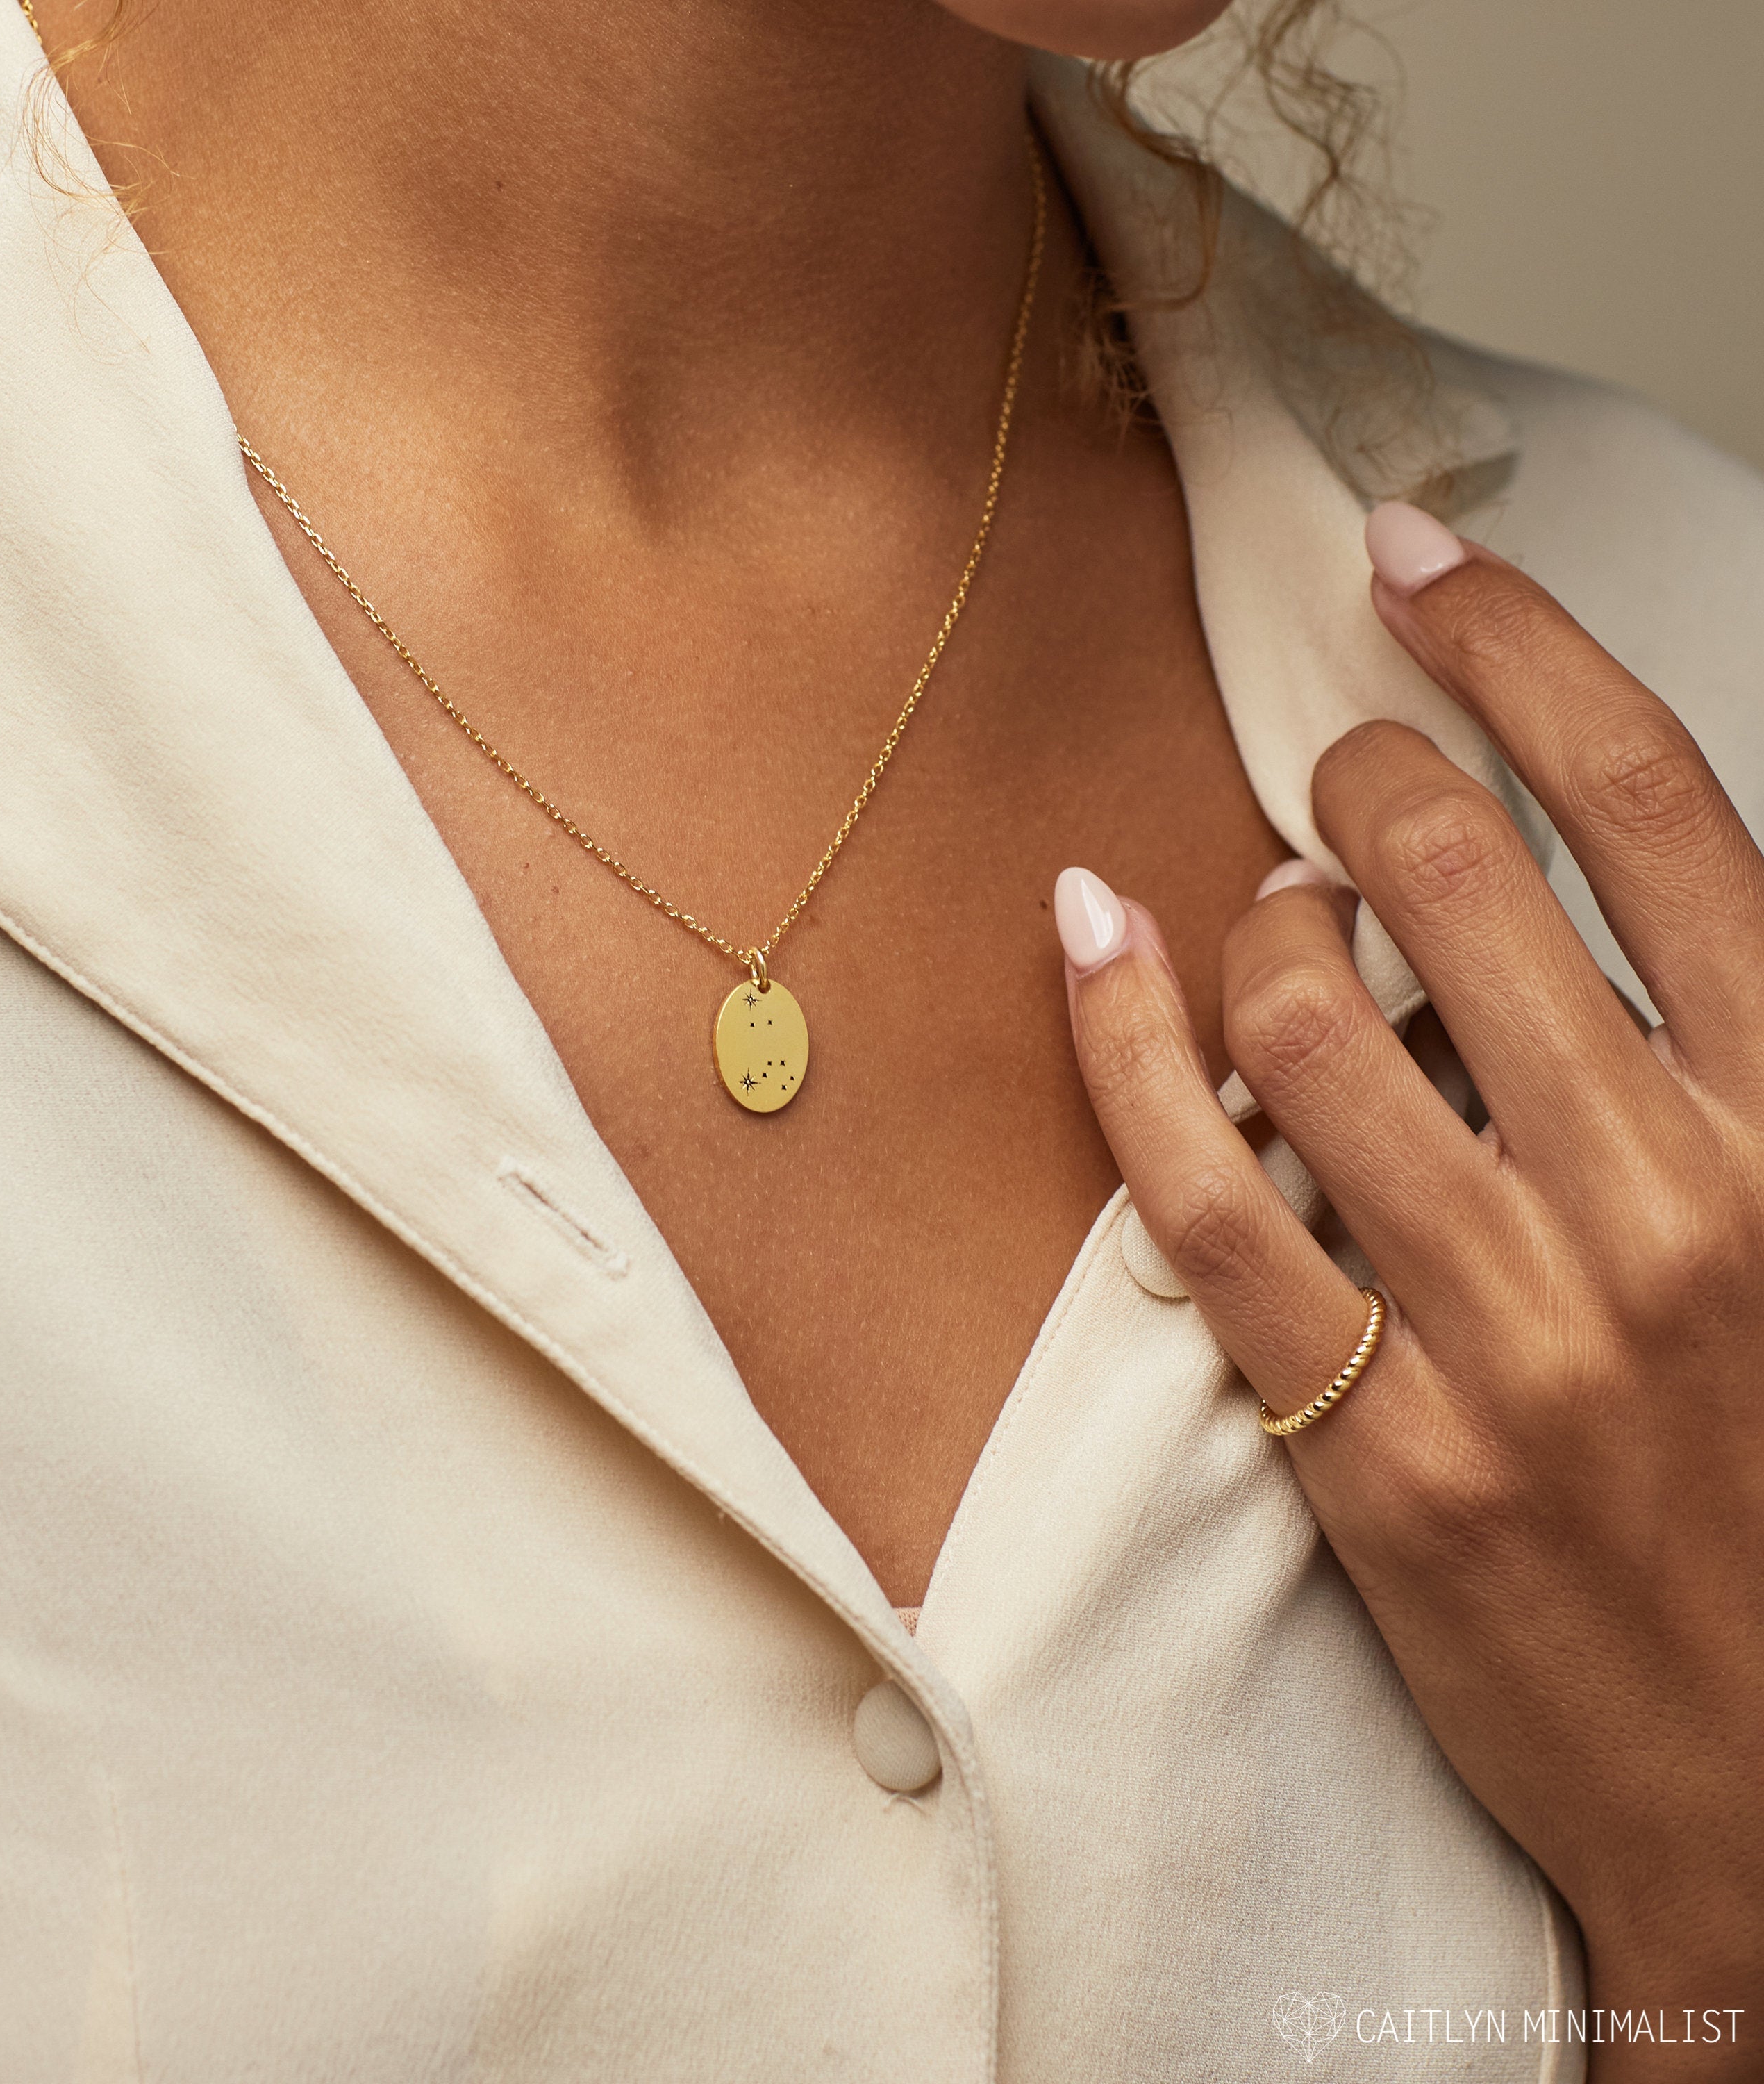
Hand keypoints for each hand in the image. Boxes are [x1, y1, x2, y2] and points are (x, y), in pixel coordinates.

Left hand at [1055, 502, 1763, 2077]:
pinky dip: (1124, 1044)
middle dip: (1363, 773)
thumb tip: (1564, 880)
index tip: (1418, 562)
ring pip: (1311, 1015)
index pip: (1660, 805)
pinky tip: (1092, 940)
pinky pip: (1205, 1192)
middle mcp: (1669, 1203)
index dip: (1522, 646)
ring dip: (1254, 917)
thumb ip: (1719, 1055)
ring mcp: (1511, 1332)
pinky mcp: (1371, 1440)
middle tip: (1332, 775)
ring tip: (1262, 914)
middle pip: (1462, 875)